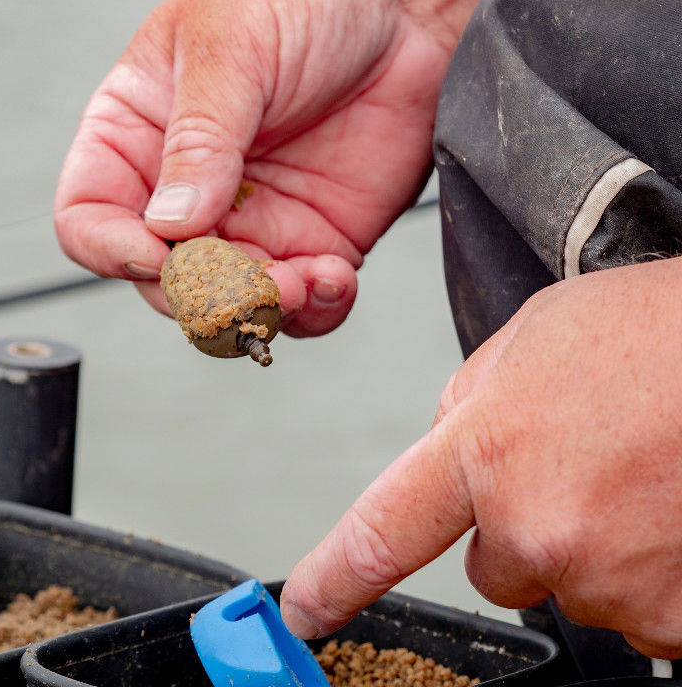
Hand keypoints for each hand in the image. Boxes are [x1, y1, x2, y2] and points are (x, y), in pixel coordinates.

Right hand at [54, 0, 572, 335]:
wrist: (407, 7)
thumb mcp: (232, 47)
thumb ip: (198, 138)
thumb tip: (170, 223)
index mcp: (137, 133)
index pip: (89, 214)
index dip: (109, 246)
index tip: (155, 252)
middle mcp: (186, 189)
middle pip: (160, 277)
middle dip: (200, 292)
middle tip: (245, 279)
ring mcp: (250, 221)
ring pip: (230, 304)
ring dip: (261, 310)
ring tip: (304, 280)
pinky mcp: (311, 241)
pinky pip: (298, 304)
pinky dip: (313, 309)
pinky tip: (335, 276)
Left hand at [281, 258, 681, 658]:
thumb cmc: (651, 332)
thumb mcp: (528, 340)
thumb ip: (469, 404)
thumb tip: (447, 450)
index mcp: (486, 448)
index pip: (382, 531)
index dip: (334, 578)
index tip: (304, 611)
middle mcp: (539, 527)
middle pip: (495, 568)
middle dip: (521, 528)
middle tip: (578, 466)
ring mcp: (612, 580)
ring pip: (571, 584)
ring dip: (594, 544)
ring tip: (636, 473)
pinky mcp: (677, 617)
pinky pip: (639, 609)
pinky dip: (648, 569)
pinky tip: (666, 507)